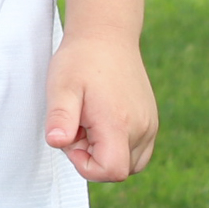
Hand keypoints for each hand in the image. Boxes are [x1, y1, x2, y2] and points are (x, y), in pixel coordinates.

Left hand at [43, 32, 157, 180]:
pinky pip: (137, 151)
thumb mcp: (61, 86)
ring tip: (89, 120)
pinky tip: (101, 119)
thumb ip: (59, 116)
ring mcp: (150, 126)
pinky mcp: (151, 122)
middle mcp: (142, 129)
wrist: (107, 36)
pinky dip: (118, 144)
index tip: (71, 138)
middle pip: (119, 170)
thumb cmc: (81, 60)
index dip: (86, 166)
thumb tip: (57, 142)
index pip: (112, 171)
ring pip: (130, 163)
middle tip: (79, 123)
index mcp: (119, 124)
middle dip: (93, 157)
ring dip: (106, 151)